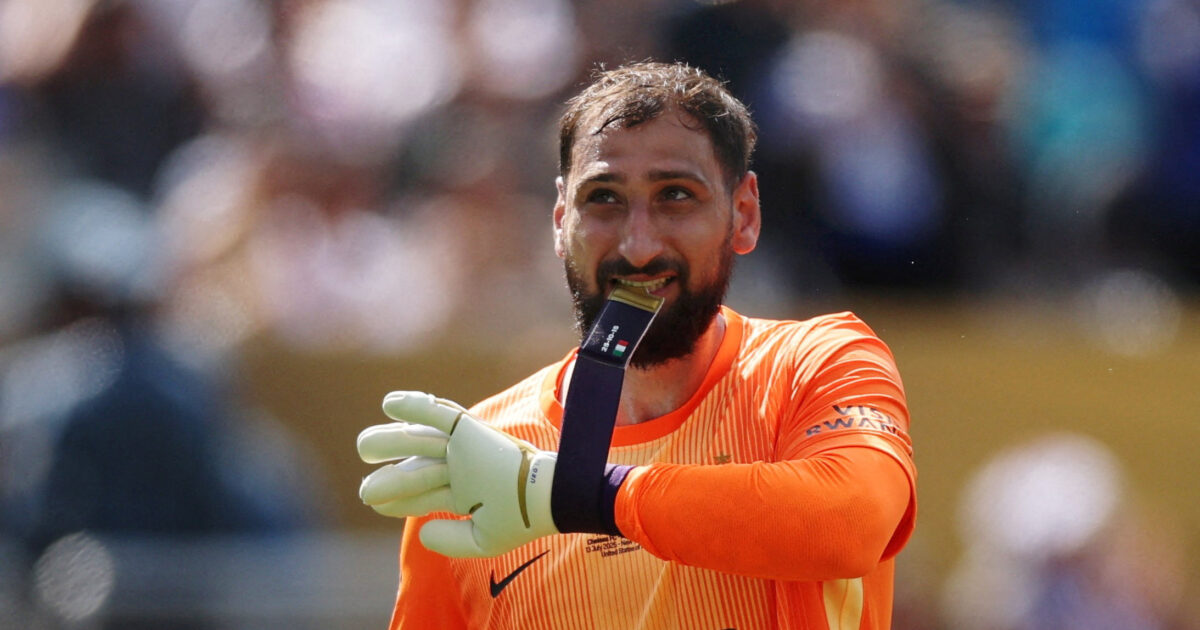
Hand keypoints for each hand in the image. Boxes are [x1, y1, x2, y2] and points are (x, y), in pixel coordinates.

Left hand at [357, 391, 558, 556]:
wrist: (545, 499)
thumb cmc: (522, 518)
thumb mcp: (483, 540)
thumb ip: (451, 540)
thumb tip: (422, 531)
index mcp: (464, 491)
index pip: (423, 494)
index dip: (397, 500)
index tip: (372, 502)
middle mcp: (459, 467)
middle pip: (416, 467)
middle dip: (391, 477)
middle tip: (365, 490)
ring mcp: (463, 448)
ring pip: (420, 441)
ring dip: (391, 441)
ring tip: (364, 448)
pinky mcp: (469, 430)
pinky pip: (439, 414)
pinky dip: (415, 406)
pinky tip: (389, 404)